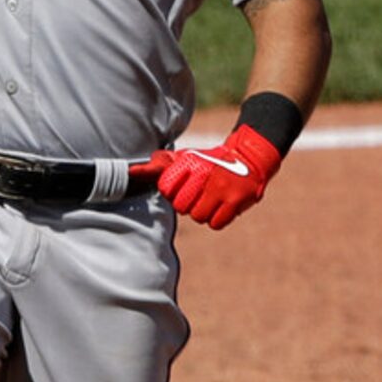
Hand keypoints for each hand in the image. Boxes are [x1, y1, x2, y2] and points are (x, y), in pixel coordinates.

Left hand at [131, 125, 283, 230]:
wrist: (249, 157)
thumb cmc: (210, 161)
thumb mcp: (185, 158)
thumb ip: (159, 166)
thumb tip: (132, 173)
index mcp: (190, 162)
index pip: (166, 188)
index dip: (172, 192)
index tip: (182, 186)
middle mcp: (204, 174)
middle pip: (181, 206)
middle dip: (187, 204)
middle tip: (198, 194)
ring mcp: (221, 189)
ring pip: (198, 217)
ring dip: (202, 212)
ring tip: (210, 200)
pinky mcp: (235, 201)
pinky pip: (215, 223)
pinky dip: (216, 219)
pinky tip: (220, 207)